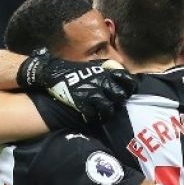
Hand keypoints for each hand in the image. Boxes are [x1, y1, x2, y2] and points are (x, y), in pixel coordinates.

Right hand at [16, 50, 136, 121]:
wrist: (52, 72)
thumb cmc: (74, 69)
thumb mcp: (93, 67)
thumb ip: (107, 72)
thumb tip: (122, 78)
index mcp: (106, 71)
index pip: (127, 79)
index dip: (131, 87)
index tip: (129, 91)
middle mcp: (102, 82)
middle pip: (120, 95)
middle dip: (119, 101)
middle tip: (115, 103)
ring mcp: (92, 92)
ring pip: (109, 108)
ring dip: (107, 112)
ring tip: (104, 114)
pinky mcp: (82, 102)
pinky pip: (94, 114)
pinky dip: (93, 117)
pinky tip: (91, 116)